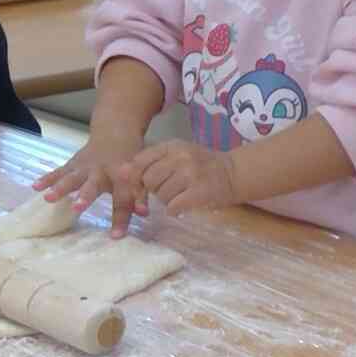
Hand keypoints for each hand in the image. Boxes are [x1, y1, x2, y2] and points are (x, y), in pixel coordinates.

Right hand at [34, 133, 145, 235]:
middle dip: (85, 197)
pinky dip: (47, 178)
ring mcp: (85, 166)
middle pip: (92, 186)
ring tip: (49, 198)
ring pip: (71, 178)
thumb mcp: (140, 175)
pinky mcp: (73, 164)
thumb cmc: (130, 160)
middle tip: (77, 208)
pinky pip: (59, 172)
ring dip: (60, 187)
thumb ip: (140, 195)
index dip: (121, 218)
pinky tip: (35, 187)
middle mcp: (101, 171)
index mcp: (121, 176)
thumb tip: (144, 215)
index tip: (116, 236)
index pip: (122, 199)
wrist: (116, 133)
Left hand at [125, 142, 240, 217]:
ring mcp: (191, 173)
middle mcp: (180, 157)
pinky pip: (173, 206)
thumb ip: (152, 161)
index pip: (140, 162)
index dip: (135, 178)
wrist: (234, 173)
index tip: (140, 187)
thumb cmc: (202, 166)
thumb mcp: (178, 154)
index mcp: (172, 146)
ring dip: (166, 201)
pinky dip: (174, 210)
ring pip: (161, 195)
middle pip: (149, 180)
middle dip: (153, 190)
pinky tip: (181, 207)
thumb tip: (120, 172)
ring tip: (178, 197)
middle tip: (166, 191)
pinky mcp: (199, 191)